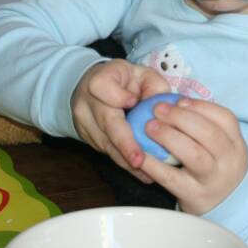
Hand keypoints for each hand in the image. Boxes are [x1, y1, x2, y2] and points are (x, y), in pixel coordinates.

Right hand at [71, 59, 169, 182]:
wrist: (96, 86)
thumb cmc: (126, 80)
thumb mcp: (142, 74)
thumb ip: (154, 87)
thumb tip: (164, 111)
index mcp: (99, 79)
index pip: (102, 86)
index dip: (118, 96)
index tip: (133, 101)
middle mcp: (86, 101)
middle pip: (105, 122)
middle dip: (124, 143)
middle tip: (139, 160)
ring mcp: (83, 122)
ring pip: (105, 143)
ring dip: (126, 160)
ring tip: (146, 173)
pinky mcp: (87, 138)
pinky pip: (106, 152)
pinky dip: (124, 162)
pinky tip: (140, 173)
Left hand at [139, 98, 247, 214]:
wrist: (228, 204)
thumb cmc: (218, 165)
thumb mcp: (223, 145)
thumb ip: (205, 125)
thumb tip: (174, 103)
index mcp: (236, 143)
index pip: (225, 118)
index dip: (200, 106)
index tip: (179, 101)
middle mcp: (229, 160)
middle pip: (209, 134)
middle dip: (181, 117)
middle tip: (158, 109)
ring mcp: (212, 180)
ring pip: (193, 154)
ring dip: (169, 136)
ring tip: (149, 126)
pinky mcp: (193, 196)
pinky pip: (171, 178)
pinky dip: (154, 165)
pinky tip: (140, 155)